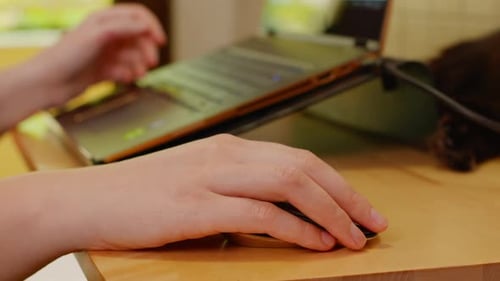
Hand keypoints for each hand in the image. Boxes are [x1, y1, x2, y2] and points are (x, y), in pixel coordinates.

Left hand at [35, 4, 165, 105]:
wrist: (48, 83)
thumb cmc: (67, 56)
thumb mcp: (99, 35)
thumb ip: (125, 28)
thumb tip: (146, 26)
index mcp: (105, 20)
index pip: (138, 16)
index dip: (152, 27)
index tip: (160, 41)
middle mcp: (107, 34)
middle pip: (139, 38)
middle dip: (146, 50)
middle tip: (151, 63)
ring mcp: (106, 53)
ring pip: (133, 56)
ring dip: (138, 64)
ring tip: (137, 75)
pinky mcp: (103, 70)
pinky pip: (124, 70)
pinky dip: (127, 74)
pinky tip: (123, 79)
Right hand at [66, 135, 387, 250]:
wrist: (87, 200)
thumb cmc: (140, 195)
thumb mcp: (195, 182)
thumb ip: (235, 189)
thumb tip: (277, 213)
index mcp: (228, 148)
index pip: (297, 159)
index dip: (336, 183)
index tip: (359, 206)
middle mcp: (225, 155)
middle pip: (304, 167)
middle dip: (346, 196)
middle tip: (374, 221)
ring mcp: (211, 177)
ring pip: (290, 184)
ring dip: (330, 211)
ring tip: (355, 236)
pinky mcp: (196, 205)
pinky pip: (261, 213)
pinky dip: (296, 228)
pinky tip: (316, 242)